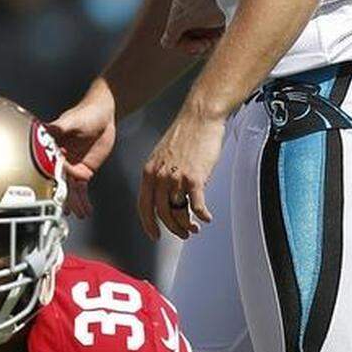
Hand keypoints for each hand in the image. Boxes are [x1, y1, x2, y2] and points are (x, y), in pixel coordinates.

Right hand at [48, 79, 117, 218]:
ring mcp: (72, 167)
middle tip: (64, 211)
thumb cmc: (85, 113)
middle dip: (62, 198)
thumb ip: (59, 127)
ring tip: (78, 215)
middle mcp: (59, 160)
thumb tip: (45, 128)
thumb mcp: (71, 120)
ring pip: (71, 189)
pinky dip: (84, 201)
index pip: (49, 167)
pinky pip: (82, 189)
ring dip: (74, 203)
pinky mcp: (84, 170)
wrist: (103, 114)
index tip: (52, 193)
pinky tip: (86, 211)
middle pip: (59, 182)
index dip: (51, 180)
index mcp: (52, 149)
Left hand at [139, 104, 223, 240]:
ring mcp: (177, 178)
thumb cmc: (186, 134)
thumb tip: (168, 195)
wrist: (200, 117)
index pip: (144, 206)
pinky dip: (202, 215)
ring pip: (179, 212)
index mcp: (149, 171)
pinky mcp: (195, 178)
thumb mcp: (163, 155)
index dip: (148, 224)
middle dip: (173, 228)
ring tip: (195, 227)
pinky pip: (197, 205)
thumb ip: (162, 175)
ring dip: (187, 224)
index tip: (154, 235)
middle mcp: (160, 177)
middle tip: (182, 233)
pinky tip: (207, 217)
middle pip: (162, 213)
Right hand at [161, 0, 223, 55]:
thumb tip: (165, 44)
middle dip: (195, 46)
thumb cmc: (214, 8)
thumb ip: (173, 31)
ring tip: (215, 41)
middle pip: (182, 41)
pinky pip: (204, 40)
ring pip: (193, 42)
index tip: (202, 45)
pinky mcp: (211, 23)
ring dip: (204, 45)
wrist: (238, 1)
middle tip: (208, 45)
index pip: (171, 37)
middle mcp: (187, 12)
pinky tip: (219, 39)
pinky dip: (211, 42)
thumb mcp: (189, 19)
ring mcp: (199, 18)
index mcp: (178, 7)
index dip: (185, 46)